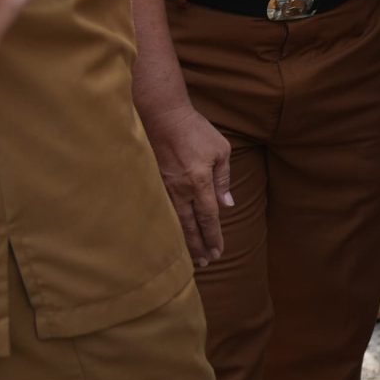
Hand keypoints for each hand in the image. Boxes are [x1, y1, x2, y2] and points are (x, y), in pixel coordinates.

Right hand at [142, 99, 232, 265]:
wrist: (164, 116)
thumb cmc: (196, 131)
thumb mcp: (221, 150)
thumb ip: (223, 179)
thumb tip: (227, 204)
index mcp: (199, 181)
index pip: (208, 216)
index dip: (213, 236)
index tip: (218, 252)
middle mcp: (180, 189)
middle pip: (189, 226)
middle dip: (198, 246)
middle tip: (205, 263)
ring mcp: (163, 187)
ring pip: (174, 222)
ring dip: (183, 241)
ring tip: (190, 257)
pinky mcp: (153, 183)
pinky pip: (162, 211)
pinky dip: (168, 227)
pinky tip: (171, 236)